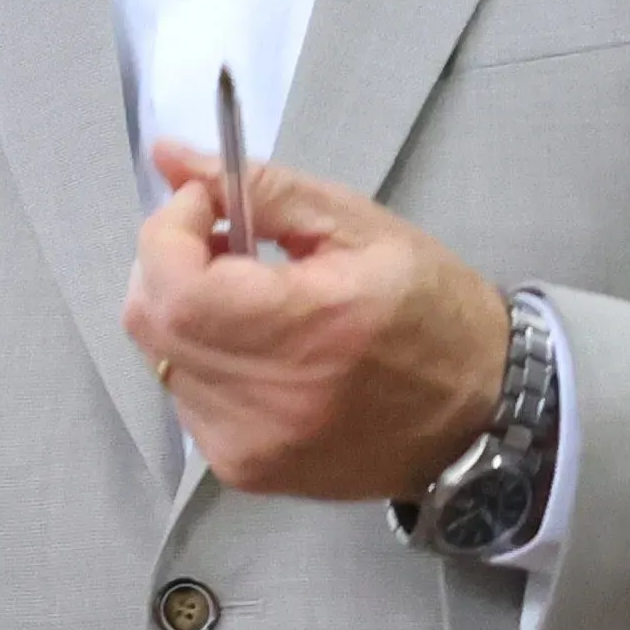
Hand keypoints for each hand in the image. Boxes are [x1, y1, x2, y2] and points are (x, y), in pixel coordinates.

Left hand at [121, 143, 506, 501]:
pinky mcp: (244, 472)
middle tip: (229, 245)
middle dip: (170, 264)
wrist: (480, 414)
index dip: (170, 229)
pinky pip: (184, 397)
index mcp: (311, 330)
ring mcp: (251, 447)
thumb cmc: (432, 308)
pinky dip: (204, 359)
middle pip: (150, 319)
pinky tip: (259, 350)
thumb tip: (169, 158)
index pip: (173, 282)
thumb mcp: (359, 225)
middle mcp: (271, 402)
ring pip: (160, 358)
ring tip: (253, 302)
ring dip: (187, 313)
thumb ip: (258, 188)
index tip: (211, 205)